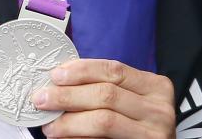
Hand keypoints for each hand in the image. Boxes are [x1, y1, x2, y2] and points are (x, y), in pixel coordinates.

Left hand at [33, 59, 174, 138]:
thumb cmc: (139, 126)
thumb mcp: (132, 102)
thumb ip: (107, 90)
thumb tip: (62, 83)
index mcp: (156, 87)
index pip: (114, 70)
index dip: (82, 71)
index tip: (56, 75)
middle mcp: (159, 108)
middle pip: (107, 94)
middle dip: (69, 96)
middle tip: (43, 99)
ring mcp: (153, 133)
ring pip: (104, 120)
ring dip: (70, 122)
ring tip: (50, 126)